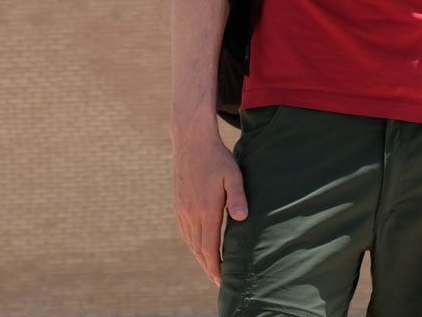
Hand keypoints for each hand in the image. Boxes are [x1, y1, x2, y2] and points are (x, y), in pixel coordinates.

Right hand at [172, 135, 248, 284]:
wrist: (191, 141)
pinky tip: (198, 245)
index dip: (215, 266)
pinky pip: (184, 230)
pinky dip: (192, 243)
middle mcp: (191, 213)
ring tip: (210, 267)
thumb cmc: (217, 157)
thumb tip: (243, 218)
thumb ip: (237, 196)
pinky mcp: (178, 204)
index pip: (209, 247)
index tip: (222, 280)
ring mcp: (182, 209)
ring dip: (200, 256)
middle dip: (208, 266)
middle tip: (219, 281)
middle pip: (198, 249)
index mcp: (205, 209)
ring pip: (190, 241)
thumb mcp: (232, 174)